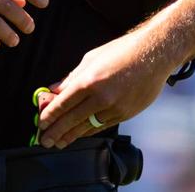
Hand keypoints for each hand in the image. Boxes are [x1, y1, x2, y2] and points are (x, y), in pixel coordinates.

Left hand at [36, 29, 173, 148]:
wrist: (153, 55)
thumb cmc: (122, 51)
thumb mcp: (91, 58)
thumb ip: (72, 77)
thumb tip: (55, 90)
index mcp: (89, 81)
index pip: (63, 104)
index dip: (50, 116)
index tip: (41, 123)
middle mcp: (101, 97)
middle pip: (72, 119)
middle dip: (56, 131)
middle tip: (45, 140)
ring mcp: (114, 108)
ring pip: (87, 126)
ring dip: (71, 136)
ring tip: (59, 142)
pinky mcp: (125, 114)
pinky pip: (102, 126)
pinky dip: (89, 131)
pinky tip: (80, 135)